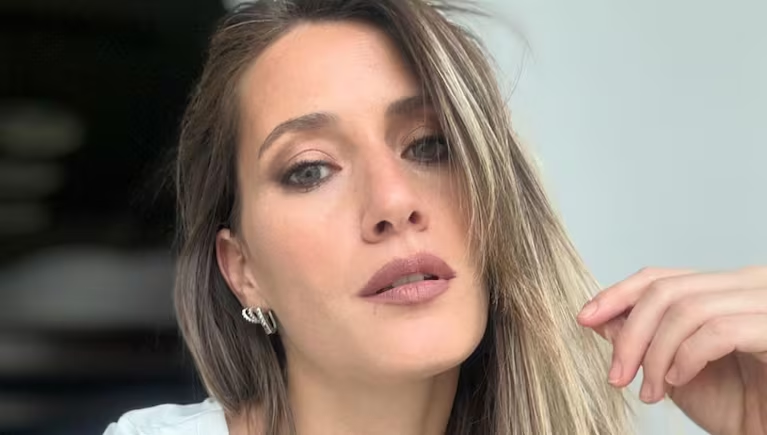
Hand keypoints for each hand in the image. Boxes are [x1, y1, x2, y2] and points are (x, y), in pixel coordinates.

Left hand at [577, 266, 766, 434]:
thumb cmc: (737, 405)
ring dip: (655, 355)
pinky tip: (678, 380)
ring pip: (687, 309)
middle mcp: (746, 285)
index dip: (617, 295)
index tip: (585, 318)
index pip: (659, 276)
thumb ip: (642, 339)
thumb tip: (599, 317)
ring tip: (650, 390)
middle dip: (631, 335)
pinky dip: (687, 356)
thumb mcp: (672, 369)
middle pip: (665, 290)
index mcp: (721, 288)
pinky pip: (718, 331)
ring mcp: (764, 302)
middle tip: (617, 375)